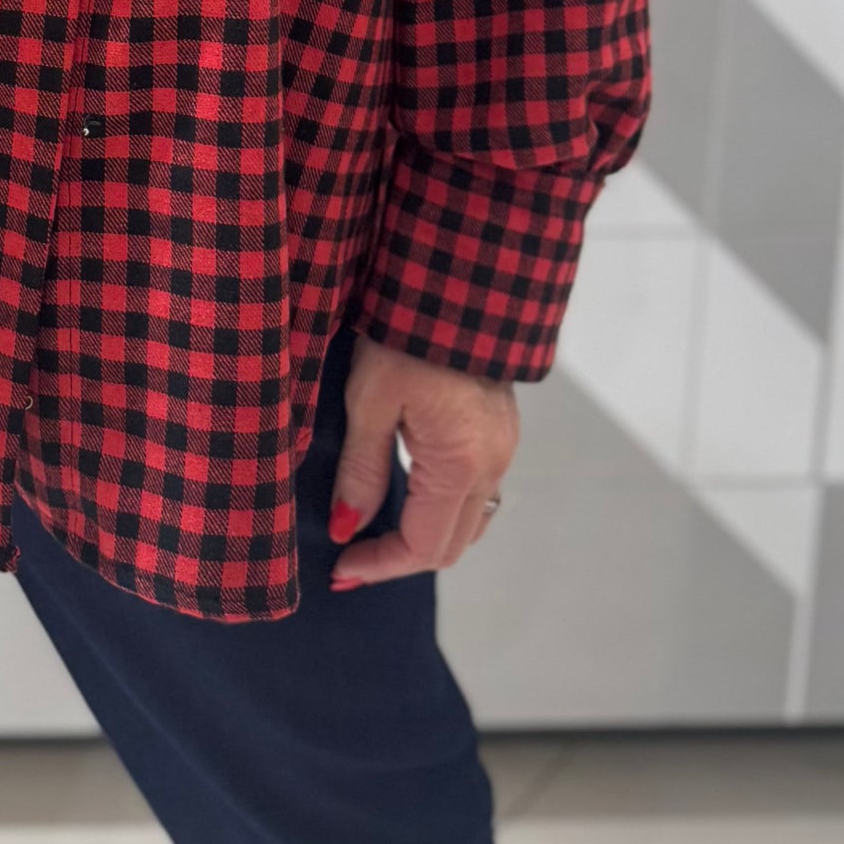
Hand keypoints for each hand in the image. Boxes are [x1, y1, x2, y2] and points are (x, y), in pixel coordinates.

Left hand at [327, 332, 517, 588]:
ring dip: (426, 534)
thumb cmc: (405, 331)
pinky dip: (444, 505)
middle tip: (352, 558)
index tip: (339, 569)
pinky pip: (478, 489)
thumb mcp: (369, 401)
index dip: (379, 567)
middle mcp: (493, 464)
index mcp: (461, 465)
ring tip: (376, 530)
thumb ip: (362, 470)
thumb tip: (347, 527)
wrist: (459, 274)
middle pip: (453, 545)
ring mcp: (504, 446)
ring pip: (470, 520)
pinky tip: (409, 492)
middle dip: (401, 559)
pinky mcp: (502, 428)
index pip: (423, 547)